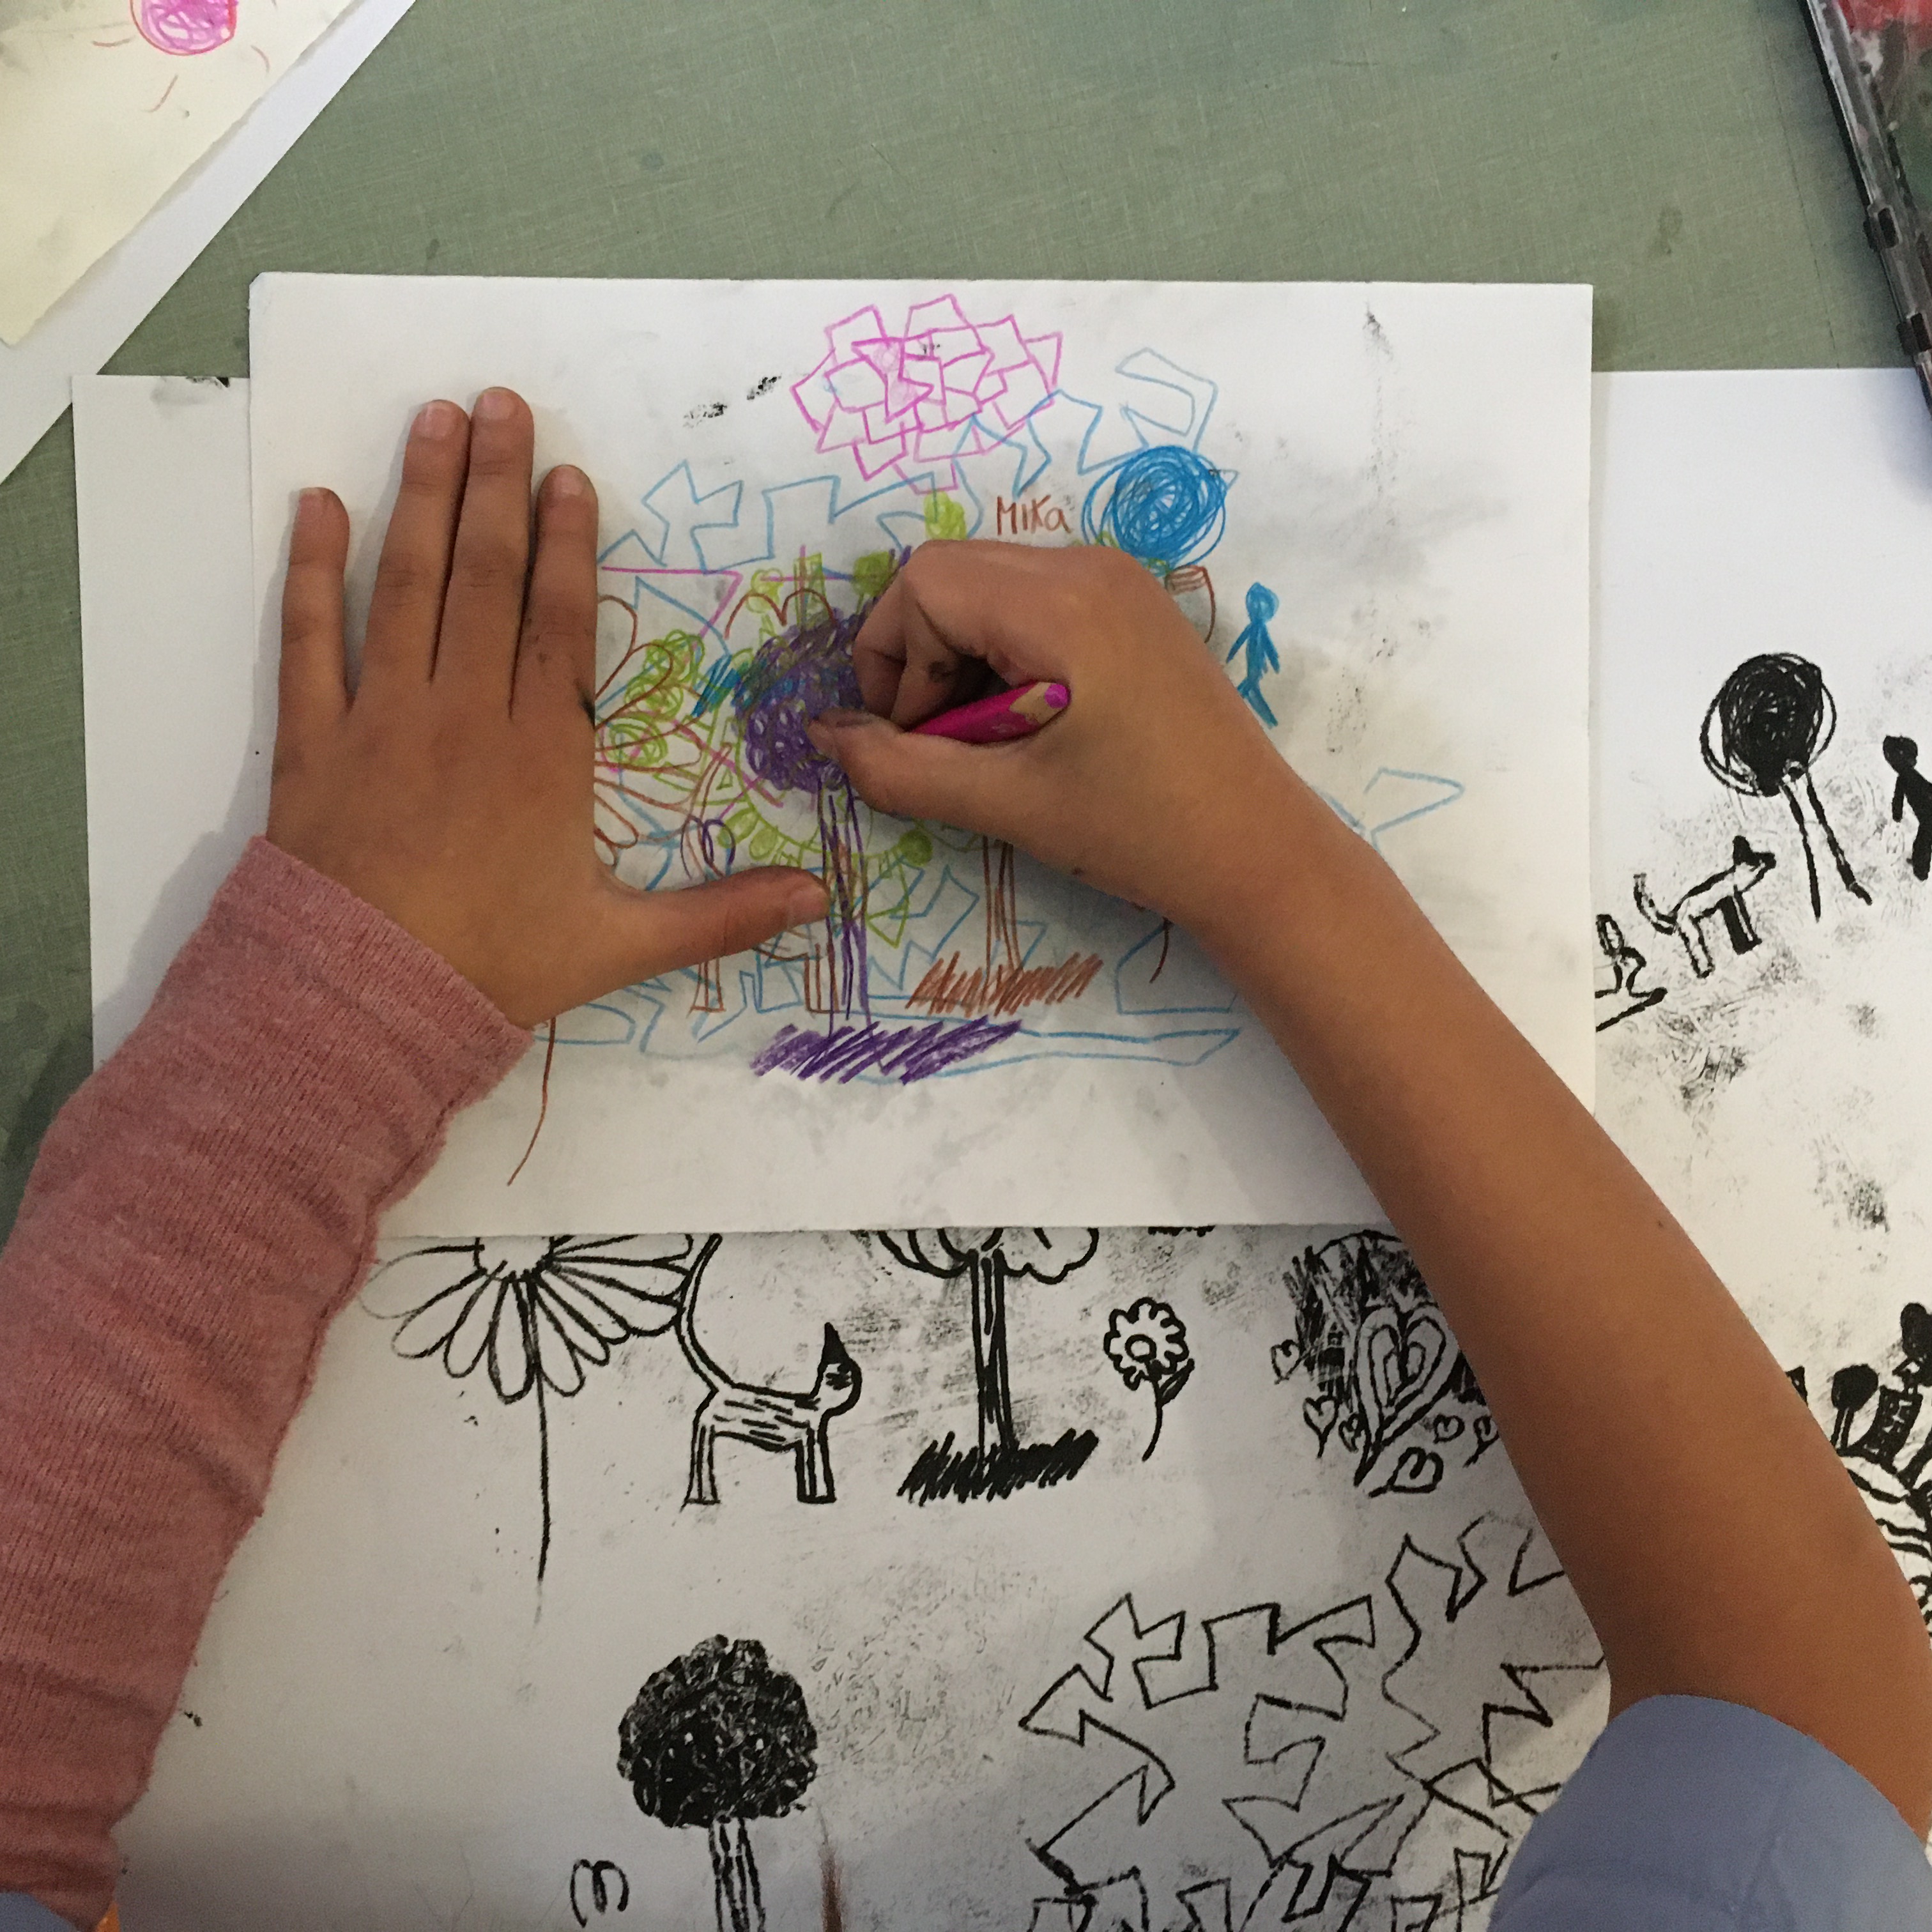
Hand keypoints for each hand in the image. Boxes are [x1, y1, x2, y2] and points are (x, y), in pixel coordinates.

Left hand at [267, 389, 827, 1027]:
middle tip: (498, 402)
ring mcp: (384, 718)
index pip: (557, 621)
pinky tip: (316, 505)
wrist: (366, 1001)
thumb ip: (719, 916)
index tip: (568, 474)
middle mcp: (465, 713)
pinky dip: (310, 571)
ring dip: (420, 498)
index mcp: (542, 752)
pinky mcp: (314, 740)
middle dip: (494, 485)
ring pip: (405, 587)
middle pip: (482, 577)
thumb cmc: (495, 967)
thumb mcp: (619, 948)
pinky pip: (309, 640)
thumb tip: (818, 900)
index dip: (565, 543)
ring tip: (432, 421)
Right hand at [808, 540, 1305, 935]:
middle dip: (919, 656)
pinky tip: (1025, 722)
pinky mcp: (1134, 608)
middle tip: (940, 743)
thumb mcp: (1006, 804)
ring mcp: (1119, 581)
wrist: (1258, 852)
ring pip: (988, 585)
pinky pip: (1033, 600)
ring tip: (983, 739)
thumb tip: (824, 736)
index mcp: (1062, 604)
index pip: (924, 584)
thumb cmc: (1138, 831)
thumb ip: (901, 769)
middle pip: (951, 574)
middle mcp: (1090, 567)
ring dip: (959, 656)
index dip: (893, 661)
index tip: (917, 742)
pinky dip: (1003, 651)